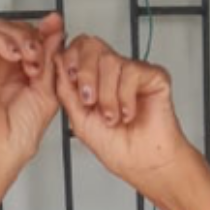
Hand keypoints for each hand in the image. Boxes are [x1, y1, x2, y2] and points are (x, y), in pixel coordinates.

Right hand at [0, 12, 63, 171]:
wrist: (1, 147)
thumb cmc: (21, 131)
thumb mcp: (48, 91)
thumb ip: (51, 59)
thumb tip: (57, 31)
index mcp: (29, 70)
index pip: (37, 38)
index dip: (46, 29)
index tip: (56, 24)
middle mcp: (10, 65)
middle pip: (19, 28)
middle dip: (34, 37)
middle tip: (40, 57)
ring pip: (2, 27)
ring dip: (19, 37)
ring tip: (28, 58)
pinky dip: (0, 39)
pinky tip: (12, 55)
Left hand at [55, 34, 188, 201]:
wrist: (142, 164)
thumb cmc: (117, 147)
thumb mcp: (79, 119)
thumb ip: (66, 89)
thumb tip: (55, 61)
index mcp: (94, 79)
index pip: (78, 49)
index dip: (70, 58)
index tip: (70, 79)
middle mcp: (113, 72)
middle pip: (91, 45)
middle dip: (85, 74)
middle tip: (89, 101)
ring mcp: (133, 72)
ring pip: (110, 61)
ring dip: (107, 95)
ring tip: (113, 117)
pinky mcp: (153, 75)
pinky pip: (132, 71)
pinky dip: (126, 97)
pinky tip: (129, 113)